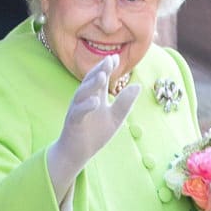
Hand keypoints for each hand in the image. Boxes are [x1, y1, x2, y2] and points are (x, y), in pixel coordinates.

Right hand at [46, 54, 140, 199]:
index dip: (108, 68)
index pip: (100, 78)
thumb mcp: (116, 118)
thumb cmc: (95, 134)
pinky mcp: (73, 122)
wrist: (78, 153)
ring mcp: (77, 109)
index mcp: (95, 96)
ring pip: (82, 93)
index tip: (116, 58)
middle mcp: (84, 99)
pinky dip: (86, 106)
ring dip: (92, 84)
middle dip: (99, 70)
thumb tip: (137, 86)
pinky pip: (79, 111)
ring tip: (102, 76)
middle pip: (90, 81)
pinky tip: (96, 101)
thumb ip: (125, 103)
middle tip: (109, 60)